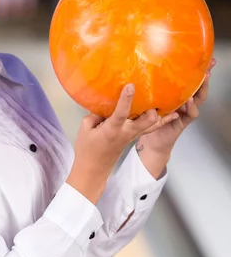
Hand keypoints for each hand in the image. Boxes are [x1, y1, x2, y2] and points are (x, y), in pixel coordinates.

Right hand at [67, 83, 178, 203]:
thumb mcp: (85, 129)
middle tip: (153, 94)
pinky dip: (160, 121)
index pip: (120, 113)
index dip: (126, 99)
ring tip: (170, 100)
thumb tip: (104, 104)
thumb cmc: (87, 150)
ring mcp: (132, 136)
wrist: (94, 170)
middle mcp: (126, 133)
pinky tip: (171, 114)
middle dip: (152, 110)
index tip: (131, 86)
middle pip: (147, 122)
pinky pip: (150, 128)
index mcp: (112, 130)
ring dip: (161, 114)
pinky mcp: (134, 138)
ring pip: (153, 125)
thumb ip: (95, 115)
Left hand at [137, 57, 216, 155]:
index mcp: (176, 94)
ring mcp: (185, 111)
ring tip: (203, 80)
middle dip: (204, 76)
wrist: (151, 140)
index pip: (189, 79)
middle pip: (198, 86)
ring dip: (202, 89)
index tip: (202, 58)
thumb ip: (148, 87)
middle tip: (208, 67)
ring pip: (199, 99)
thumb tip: (139, 67)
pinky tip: (189, 100)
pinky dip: (191, 107)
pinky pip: (191, 114)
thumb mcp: (148, 99)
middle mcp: (184, 101)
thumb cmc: (148, 118)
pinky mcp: (183, 122)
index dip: (195, 69)